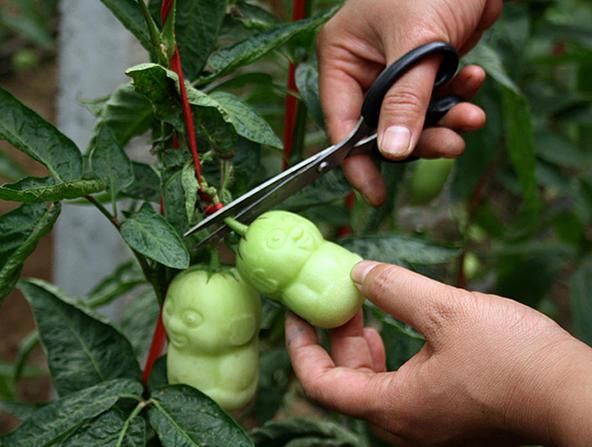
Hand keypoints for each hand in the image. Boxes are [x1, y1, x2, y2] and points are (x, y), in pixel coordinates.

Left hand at [285, 261, 591, 445]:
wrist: (573, 395)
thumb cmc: (517, 362)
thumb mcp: (447, 311)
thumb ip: (395, 289)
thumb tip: (358, 272)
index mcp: (393, 408)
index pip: (319, 383)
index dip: (298, 345)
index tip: (293, 311)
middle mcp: (403, 425)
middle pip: (344, 380)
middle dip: (334, 334)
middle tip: (336, 295)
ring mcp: (423, 423)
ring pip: (371, 381)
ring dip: (360, 342)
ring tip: (362, 304)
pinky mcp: (443, 414)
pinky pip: (397, 385)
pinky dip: (387, 354)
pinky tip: (394, 325)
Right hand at [317, 0, 503, 204]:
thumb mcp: (418, 45)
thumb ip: (405, 100)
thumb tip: (393, 152)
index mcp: (342, 58)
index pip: (342, 123)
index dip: (358, 161)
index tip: (374, 193)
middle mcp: (362, 68)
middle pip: (381, 127)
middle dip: (418, 139)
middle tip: (451, 146)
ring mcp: (393, 70)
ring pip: (411, 119)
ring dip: (444, 122)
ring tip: (472, 117)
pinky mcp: (422, 69)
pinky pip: (434, 100)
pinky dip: (456, 100)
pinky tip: (474, 84)